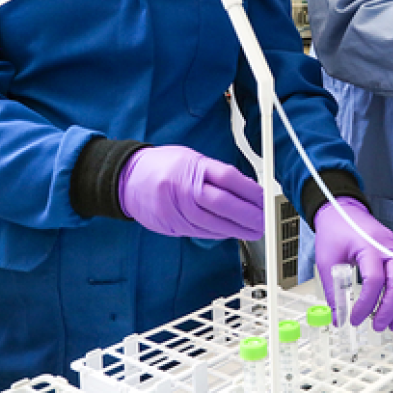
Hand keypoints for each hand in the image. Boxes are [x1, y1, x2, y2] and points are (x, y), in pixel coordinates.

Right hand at [118, 146, 263, 240]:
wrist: (127, 179)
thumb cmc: (163, 166)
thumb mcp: (191, 159)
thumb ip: (216, 174)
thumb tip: (246, 190)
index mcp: (191, 166)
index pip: (228, 178)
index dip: (250, 190)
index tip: (265, 198)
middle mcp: (183, 187)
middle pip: (222, 203)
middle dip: (248, 215)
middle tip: (265, 220)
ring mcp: (175, 208)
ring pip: (212, 223)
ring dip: (237, 230)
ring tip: (254, 231)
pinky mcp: (170, 225)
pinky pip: (200, 232)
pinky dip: (219, 233)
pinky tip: (232, 233)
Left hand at [314, 198, 392, 331]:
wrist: (342, 210)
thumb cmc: (335, 231)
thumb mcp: (326, 261)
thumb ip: (333, 290)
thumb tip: (337, 317)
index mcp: (368, 247)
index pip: (373, 280)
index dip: (365, 304)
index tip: (355, 318)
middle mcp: (388, 247)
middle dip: (390, 308)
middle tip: (379, 326)